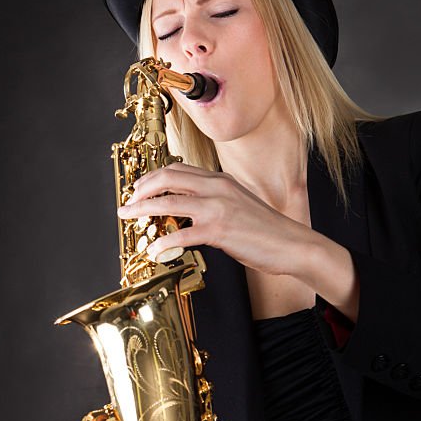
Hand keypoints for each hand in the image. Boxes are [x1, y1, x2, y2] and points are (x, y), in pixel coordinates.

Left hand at [117, 163, 311, 275]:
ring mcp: (217, 208)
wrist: (292, 244)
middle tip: (128, 202)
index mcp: (221, 180)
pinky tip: (154, 251)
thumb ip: (216, 201)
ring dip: (142, 210)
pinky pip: (181, 234)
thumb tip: (192, 210)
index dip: (154, 178)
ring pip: (168, 202)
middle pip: (168, 178)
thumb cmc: (267, 230)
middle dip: (142, 189)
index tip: (140, 189)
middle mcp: (217, 188)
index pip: (179, 169)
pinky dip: (163, 243)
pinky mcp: (219, 231)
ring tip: (128, 218)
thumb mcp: (240, 204)